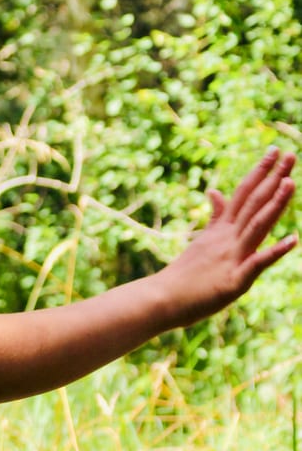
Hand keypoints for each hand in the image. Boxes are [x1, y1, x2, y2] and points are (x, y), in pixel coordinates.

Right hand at [162, 147, 296, 326]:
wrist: (162, 299)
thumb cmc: (183, 275)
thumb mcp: (202, 241)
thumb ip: (214, 217)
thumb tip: (215, 191)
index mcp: (221, 230)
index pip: (243, 195)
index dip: (260, 172)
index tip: (274, 151)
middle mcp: (227, 239)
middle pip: (253, 204)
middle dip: (273, 178)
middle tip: (290, 154)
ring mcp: (231, 258)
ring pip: (256, 226)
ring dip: (274, 205)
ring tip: (291, 182)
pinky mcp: (234, 281)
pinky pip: (257, 264)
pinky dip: (275, 252)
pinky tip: (294, 240)